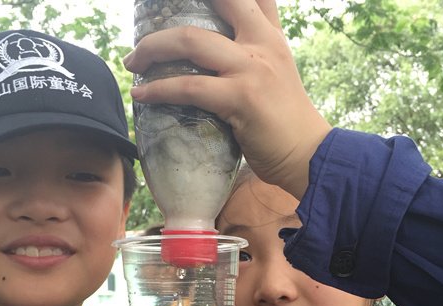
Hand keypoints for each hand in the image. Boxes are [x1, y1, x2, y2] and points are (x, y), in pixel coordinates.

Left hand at [123, 0, 332, 199]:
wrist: (309, 154)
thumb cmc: (287, 122)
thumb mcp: (276, 73)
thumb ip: (252, 55)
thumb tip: (214, 56)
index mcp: (271, 36)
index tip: (181, 1)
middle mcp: (263, 44)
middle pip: (220, 1)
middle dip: (175, 9)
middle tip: (145, 29)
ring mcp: (252, 69)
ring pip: (190, 41)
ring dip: (152, 49)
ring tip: (134, 62)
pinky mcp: (241, 98)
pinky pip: (189, 87)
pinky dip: (159, 90)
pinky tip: (142, 96)